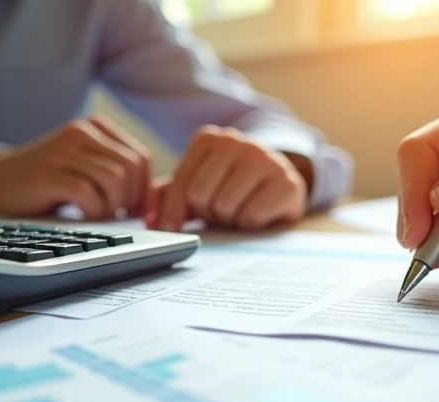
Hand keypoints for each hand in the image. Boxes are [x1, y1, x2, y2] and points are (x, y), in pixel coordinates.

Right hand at [0, 116, 150, 219]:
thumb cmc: (51, 178)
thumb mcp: (88, 165)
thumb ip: (119, 172)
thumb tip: (154, 203)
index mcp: (96, 126)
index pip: (141, 158)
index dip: (145, 190)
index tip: (136, 210)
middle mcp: (80, 131)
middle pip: (131, 168)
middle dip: (130, 199)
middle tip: (115, 213)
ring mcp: (62, 151)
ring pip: (113, 179)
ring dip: (111, 206)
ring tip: (97, 213)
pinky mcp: (46, 174)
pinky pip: (87, 194)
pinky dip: (92, 211)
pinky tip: (82, 214)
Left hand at [145, 125, 308, 230]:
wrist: (279, 184)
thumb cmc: (232, 187)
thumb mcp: (197, 186)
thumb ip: (168, 197)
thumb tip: (152, 221)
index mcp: (209, 138)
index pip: (180, 185)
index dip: (176, 212)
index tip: (176, 226)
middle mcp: (236, 141)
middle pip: (200, 196)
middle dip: (208, 213)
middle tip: (221, 211)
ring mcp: (265, 158)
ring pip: (226, 206)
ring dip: (230, 219)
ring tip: (240, 209)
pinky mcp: (287, 182)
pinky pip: (252, 216)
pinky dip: (251, 224)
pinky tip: (259, 213)